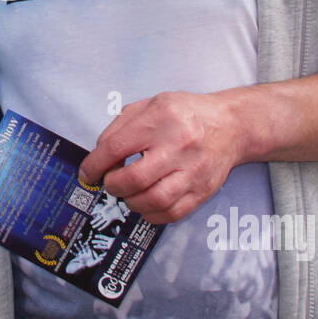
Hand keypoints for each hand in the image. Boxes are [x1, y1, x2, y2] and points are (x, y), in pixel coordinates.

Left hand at [78, 92, 243, 225]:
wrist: (230, 125)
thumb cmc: (186, 114)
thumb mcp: (150, 105)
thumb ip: (121, 126)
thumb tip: (99, 154)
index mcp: (161, 120)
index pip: (116, 148)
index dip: (94, 165)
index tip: (87, 173)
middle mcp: (179, 146)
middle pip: (134, 178)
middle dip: (112, 185)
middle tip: (110, 181)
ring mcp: (193, 171)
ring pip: (153, 200)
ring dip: (131, 201)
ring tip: (128, 192)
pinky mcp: (202, 191)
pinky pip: (171, 213)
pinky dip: (151, 213)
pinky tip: (146, 202)